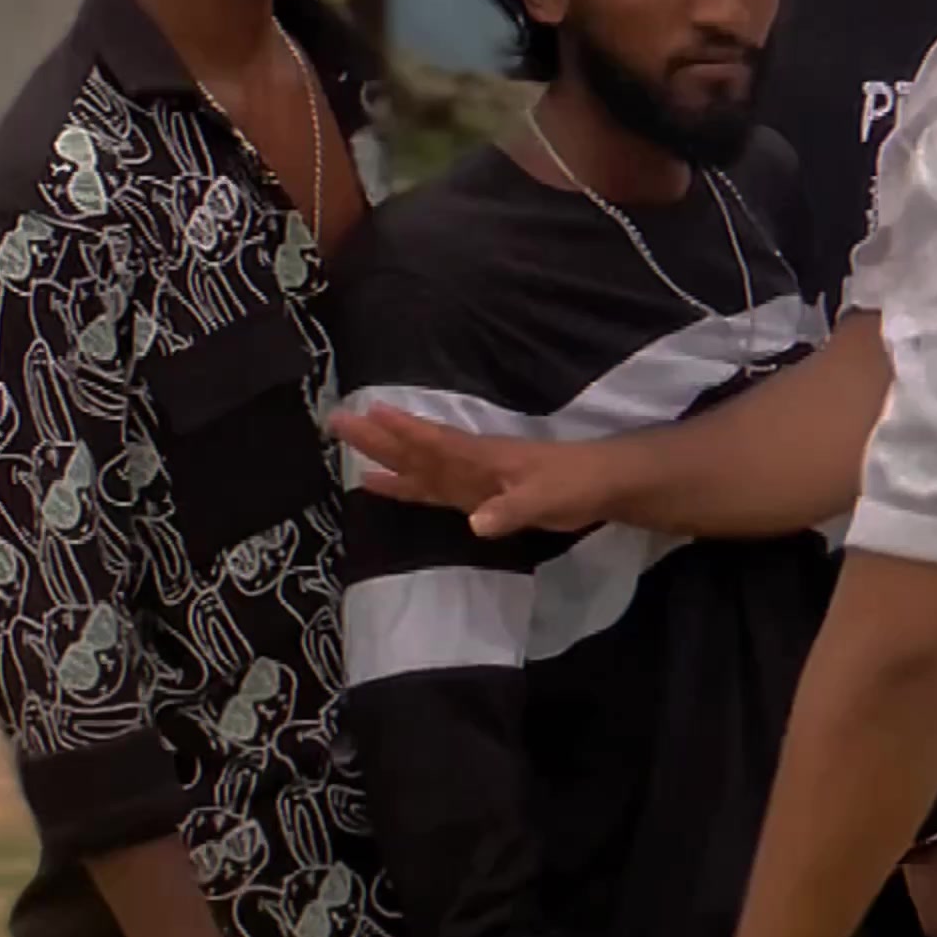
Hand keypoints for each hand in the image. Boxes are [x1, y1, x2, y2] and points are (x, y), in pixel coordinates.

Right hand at [332, 405, 596, 542]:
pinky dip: (404, 487)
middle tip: (337, 420)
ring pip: (417, 467)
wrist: (598, 485)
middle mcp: (469, 464)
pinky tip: (380, 486)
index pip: (436, 441)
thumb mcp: (547, 497)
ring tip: (346, 451)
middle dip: (378, 438)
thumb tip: (474, 523)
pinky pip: (431, 489)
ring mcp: (470, 479)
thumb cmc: (574, 484)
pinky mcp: (475, 496)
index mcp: (483, 457)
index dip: (404, 431)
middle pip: (415, 449)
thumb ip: (510, 509)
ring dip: (384, 459)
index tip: (370, 413)